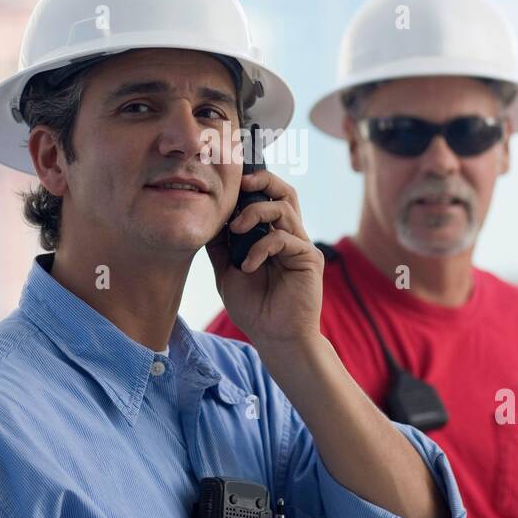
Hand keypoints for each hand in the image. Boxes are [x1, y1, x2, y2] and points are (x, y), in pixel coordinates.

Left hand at [205, 168, 323, 348]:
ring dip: (254, 213)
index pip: (268, 197)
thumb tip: (208, 220)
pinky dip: (261, 247)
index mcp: (272, 235)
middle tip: (240, 184)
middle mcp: (290, 235)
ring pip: (283, 208)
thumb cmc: (254, 308)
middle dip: (263, 180)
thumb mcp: (226, 272)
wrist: (274, 338)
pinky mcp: (309, 258)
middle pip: (285, 191)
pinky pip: (284, 238)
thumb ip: (221, 246)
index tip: (228, 185)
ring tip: (235, 230)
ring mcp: (301, 245)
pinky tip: (248, 266)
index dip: (253, 184)